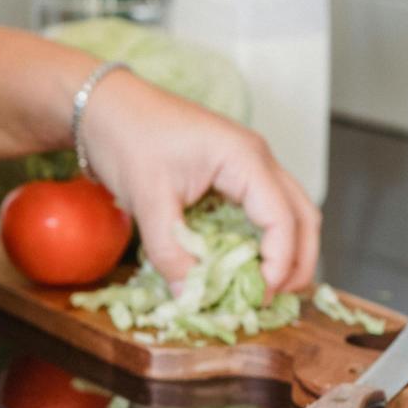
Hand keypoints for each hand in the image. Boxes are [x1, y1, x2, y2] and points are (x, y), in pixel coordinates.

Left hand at [79, 72, 320, 295]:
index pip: (282, 218)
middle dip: (298, 262)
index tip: (260, 297)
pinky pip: (263, 211)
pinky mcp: (232, 175)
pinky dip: (263, 241)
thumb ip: (170, 252)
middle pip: (302, 216)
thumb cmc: (127, 137)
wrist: (105, 106)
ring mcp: (248, 166)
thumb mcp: (148, 199)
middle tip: (275, 301)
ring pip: (289, 213)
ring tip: (265, 289)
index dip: (279, 263)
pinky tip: (244, 267)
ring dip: (286, 252)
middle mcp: (256, 160)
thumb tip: (190, 297)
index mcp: (244, 158)